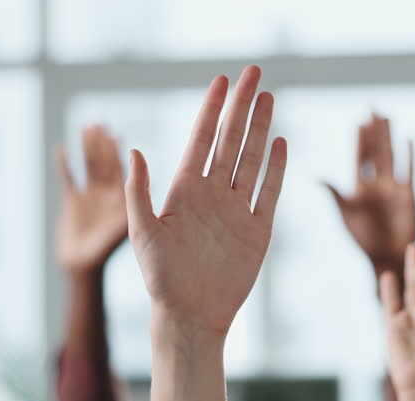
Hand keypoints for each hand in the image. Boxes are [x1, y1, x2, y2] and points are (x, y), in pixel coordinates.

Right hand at [57, 125, 127, 272]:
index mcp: (121, 199)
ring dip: (87, 148)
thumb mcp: (125, 222)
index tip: (116, 133)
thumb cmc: (108, 250)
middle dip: (101, 144)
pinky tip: (63, 151)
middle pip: (104, 164)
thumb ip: (133, 195)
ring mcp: (90, 199)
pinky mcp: (73, 204)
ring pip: (89, 167)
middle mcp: (107, 196)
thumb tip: (139, 168)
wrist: (85, 270)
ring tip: (86, 127)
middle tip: (98, 123)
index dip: (116, 151)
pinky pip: (69, 180)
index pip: (120, 169)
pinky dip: (66, 166)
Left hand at [124, 65, 286, 340]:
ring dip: (260, 129)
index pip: (202, 138)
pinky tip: (280, 143)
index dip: (212, 109)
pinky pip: (269, 192)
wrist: (190, 315)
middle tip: (253, 73)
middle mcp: (212, 193)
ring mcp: (236, 209)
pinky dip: (276, 168)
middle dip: (241, 106)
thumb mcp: (143, 233)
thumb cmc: (160, 278)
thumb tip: (134, 151)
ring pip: (252, 159)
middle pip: (230, 140)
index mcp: (184, 190)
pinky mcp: (257, 229)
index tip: (221, 80)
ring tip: (267, 97)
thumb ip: (139, 192)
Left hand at [327, 114, 414, 273]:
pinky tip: (409, 139)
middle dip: (373, 132)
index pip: (359, 158)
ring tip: (387, 117)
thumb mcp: (346, 215)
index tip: (358, 121)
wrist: (386, 257)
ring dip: (389, 137)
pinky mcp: (408, 194)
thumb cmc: (364, 240)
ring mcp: (393, 187)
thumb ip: (334, 195)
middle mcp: (376, 184)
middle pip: (375, 152)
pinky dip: (409, 155)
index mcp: (359, 188)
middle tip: (371, 109)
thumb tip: (317, 177)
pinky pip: (409, 171)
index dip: (359, 140)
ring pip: (391, 156)